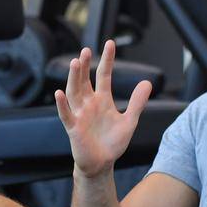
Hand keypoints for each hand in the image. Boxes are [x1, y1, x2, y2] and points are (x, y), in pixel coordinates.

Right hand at [53, 40, 152, 177]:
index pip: (104, 75)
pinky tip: (59, 93)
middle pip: (85, 80)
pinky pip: (66, 114)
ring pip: (74, 92)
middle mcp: (89, 104)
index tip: (110, 43)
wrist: (102, 163)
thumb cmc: (113, 143)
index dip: (107, 60)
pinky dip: (62, 104)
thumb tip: (148, 82)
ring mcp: (79, 114)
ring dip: (74, 78)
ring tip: (76, 63)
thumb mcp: (129, 121)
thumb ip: (137, 102)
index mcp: (102, 100)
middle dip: (86, 65)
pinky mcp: (73, 128)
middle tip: (86, 50)